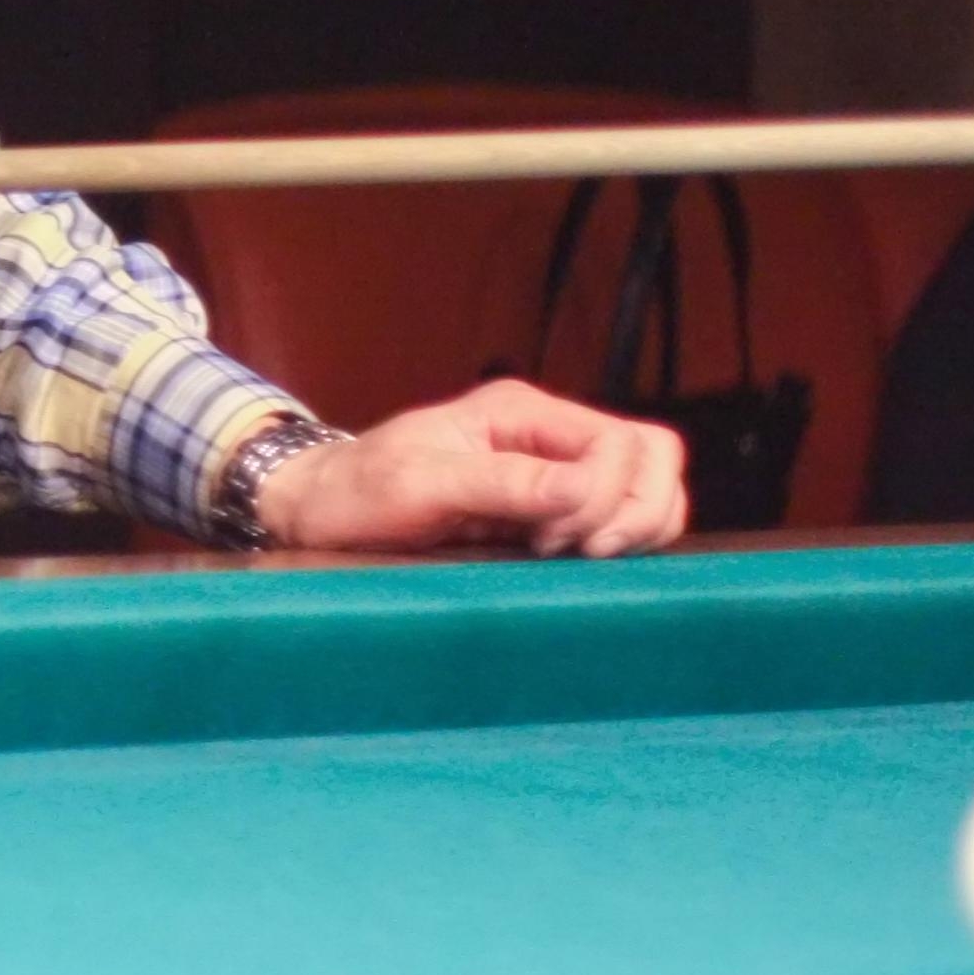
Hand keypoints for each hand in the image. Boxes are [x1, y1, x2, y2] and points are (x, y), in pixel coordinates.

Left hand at [252, 376, 691, 557]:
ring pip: (647, 490)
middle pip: (653, 460)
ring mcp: (552, 469)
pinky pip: (615, 519)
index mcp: (522, 412)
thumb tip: (582, 492)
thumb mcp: (418, 484)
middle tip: (575, 553)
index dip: (614, 497)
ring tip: (564, 556)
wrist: (320, 508)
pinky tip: (564, 562)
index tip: (560, 541)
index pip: (627, 443)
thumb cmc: (357, 491)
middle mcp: (546, 434)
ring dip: (628, 530)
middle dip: (636, 514)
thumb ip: (502, 483)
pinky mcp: (547, 507)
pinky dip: (614, 543)